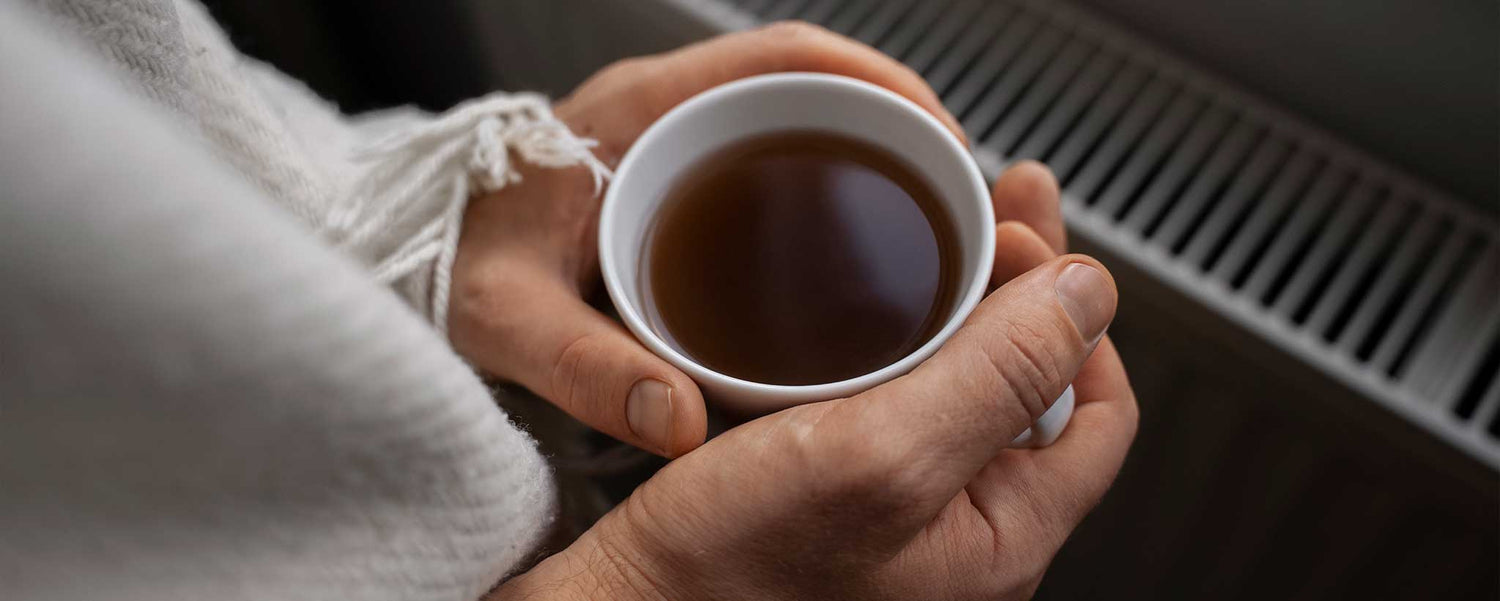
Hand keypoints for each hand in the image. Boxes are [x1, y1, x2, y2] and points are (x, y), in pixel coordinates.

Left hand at [447, 22, 966, 456]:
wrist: (399, 253)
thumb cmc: (443, 262)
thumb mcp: (507, 315)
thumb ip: (586, 366)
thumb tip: (682, 419)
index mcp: (638, 111)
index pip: (786, 59)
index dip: (879, 85)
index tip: (938, 136)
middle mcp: (666, 115)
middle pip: (816, 91)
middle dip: (898, 132)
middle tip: (955, 199)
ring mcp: (676, 144)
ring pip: (803, 130)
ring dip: (871, 167)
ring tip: (929, 229)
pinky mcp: (677, 181)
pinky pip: (775, 170)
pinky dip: (828, 199)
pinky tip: (856, 260)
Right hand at [494, 163, 1139, 599]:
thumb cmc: (729, 568)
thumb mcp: (884, 456)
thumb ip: (1000, 374)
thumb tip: (1090, 292)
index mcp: (1004, 535)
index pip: (1098, 410)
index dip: (1077, 313)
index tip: (1030, 238)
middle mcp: (964, 531)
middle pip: (1032, 387)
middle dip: (1023, 286)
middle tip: (998, 200)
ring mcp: (902, 515)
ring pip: (963, 390)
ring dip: (962, 306)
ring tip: (941, 235)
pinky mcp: (840, 497)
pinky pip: (896, 408)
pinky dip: (897, 344)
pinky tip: (864, 308)